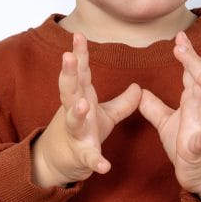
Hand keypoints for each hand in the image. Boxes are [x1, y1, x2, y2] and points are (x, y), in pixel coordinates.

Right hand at [32, 32, 141, 186]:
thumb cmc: (83, 131)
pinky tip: (105, 166)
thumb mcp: (104, 114)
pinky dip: (96, 162)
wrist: (62, 161)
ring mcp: (76, 133)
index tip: (78, 35)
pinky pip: (90, 158)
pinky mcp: (82, 155)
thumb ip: (122, 102)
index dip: (78, 54)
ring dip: (77, 113)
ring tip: (82, 105)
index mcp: (80, 97)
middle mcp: (74, 111)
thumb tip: (138, 87)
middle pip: (69, 89)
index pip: (79, 72)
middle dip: (68, 73)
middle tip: (67, 56)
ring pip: (74, 120)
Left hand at [139, 31, 200, 199]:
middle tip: (182, 46)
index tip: (179, 36)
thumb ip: (154, 107)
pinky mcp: (200, 150)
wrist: (199, 174)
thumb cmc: (186, 146)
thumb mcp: (166, 123)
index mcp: (194, 101)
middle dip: (194, 63)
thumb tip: (140, 92)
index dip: (187, 55)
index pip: (191, 72)